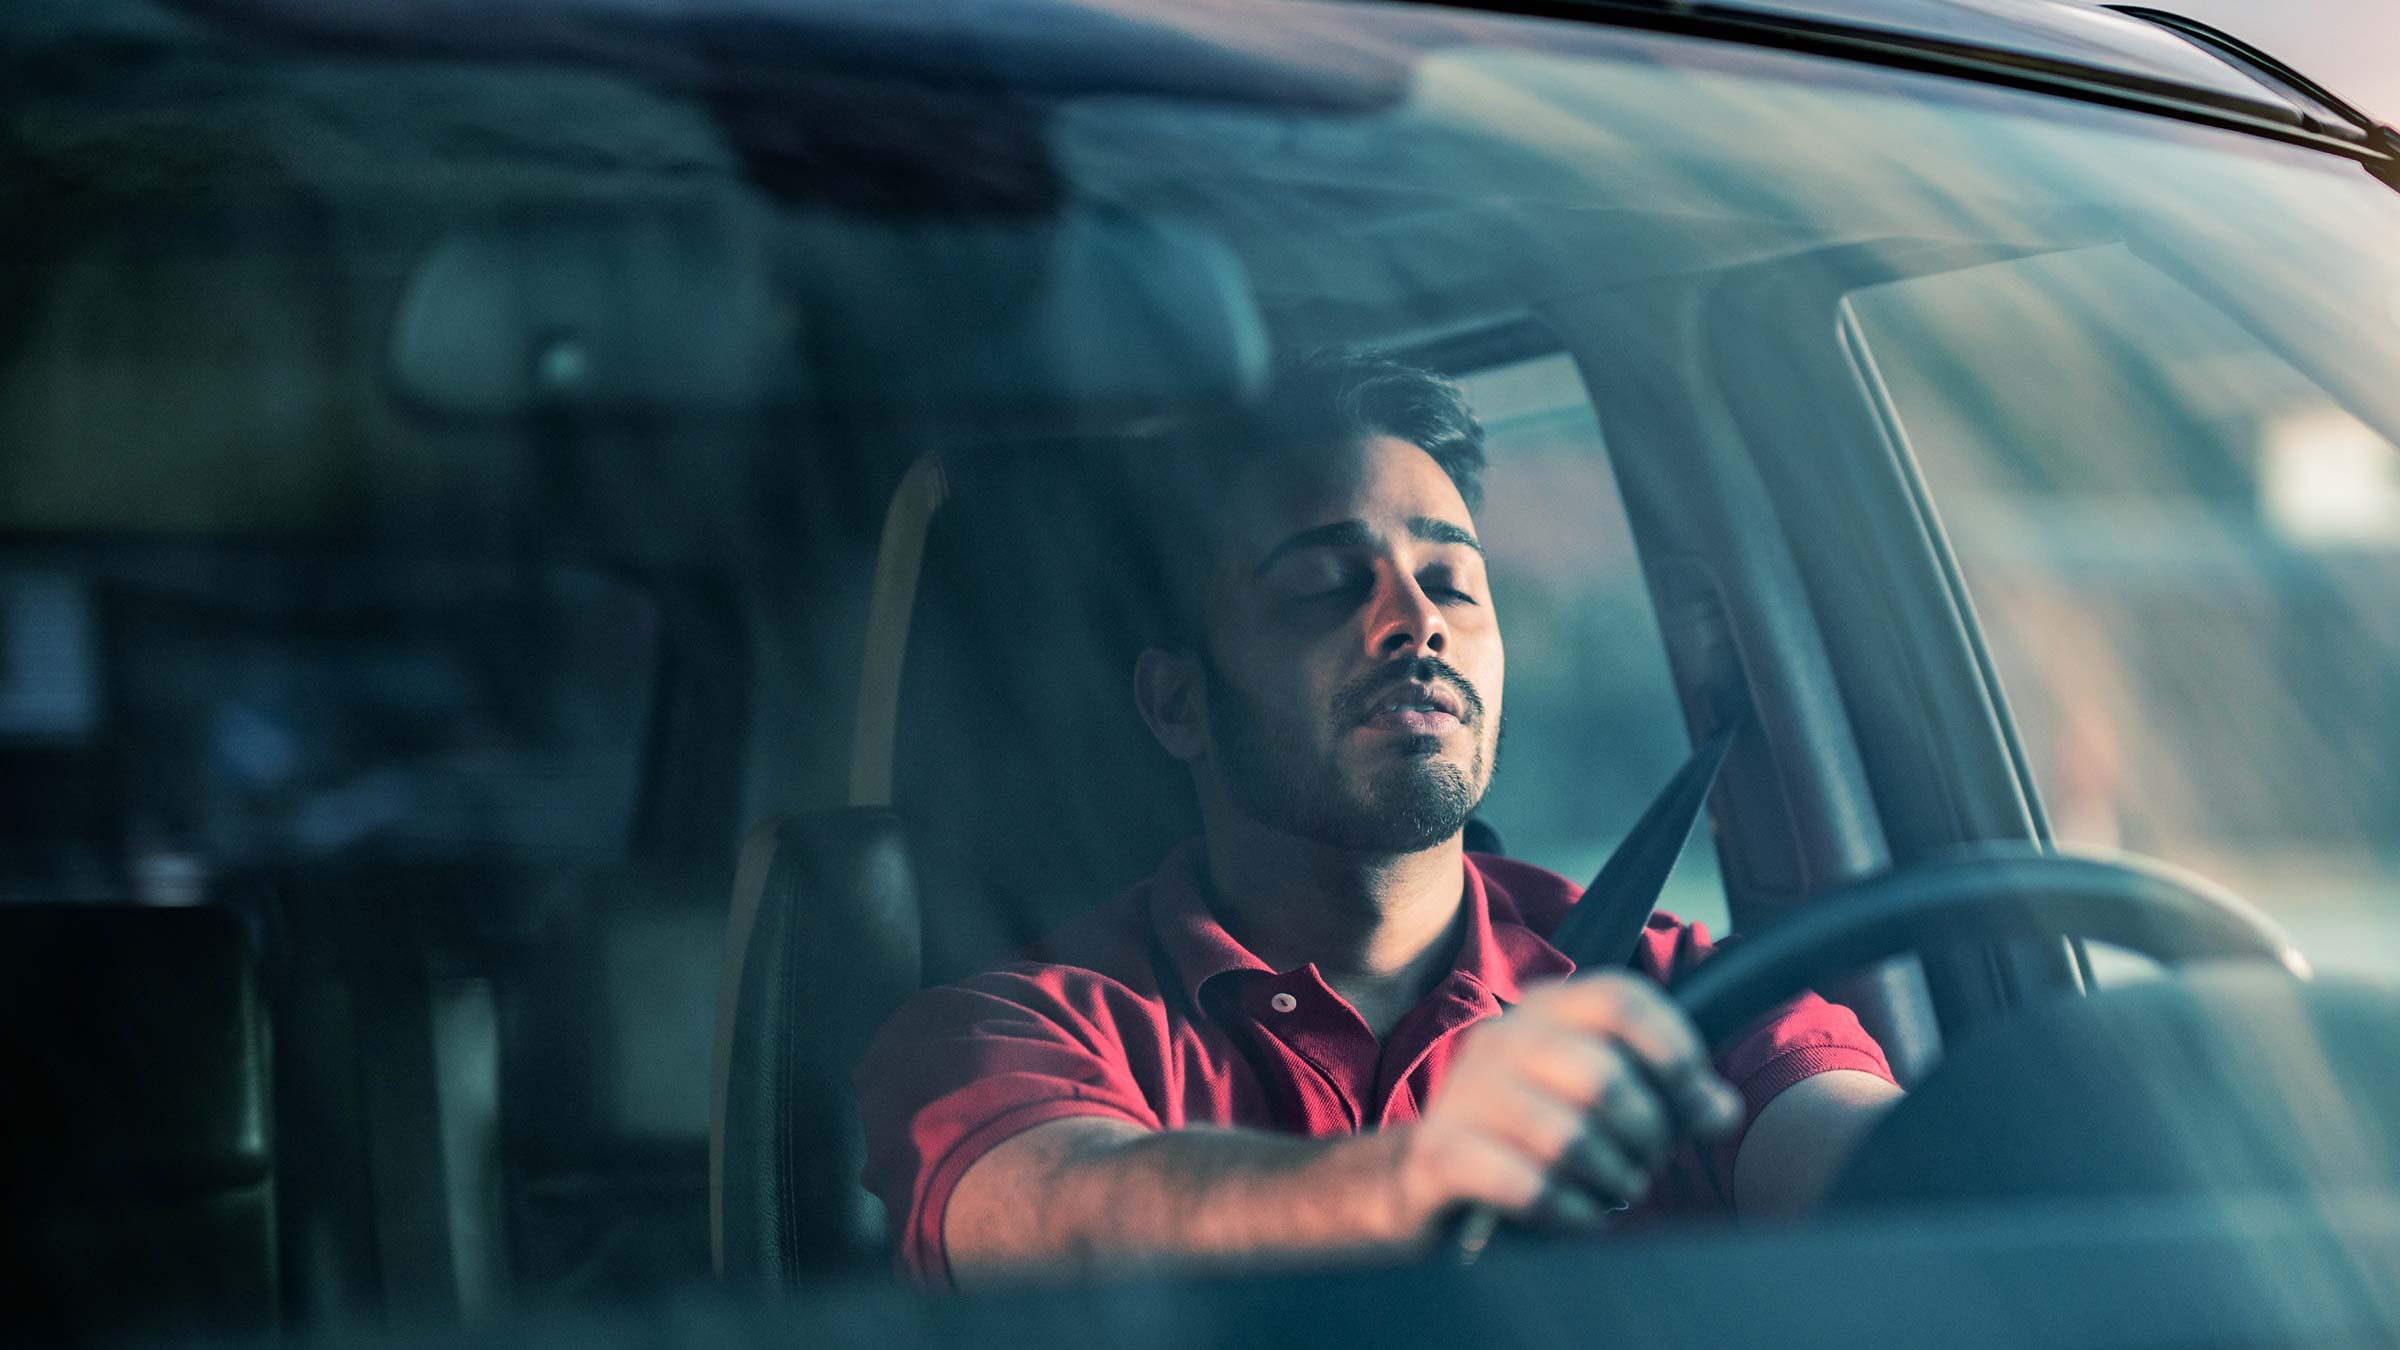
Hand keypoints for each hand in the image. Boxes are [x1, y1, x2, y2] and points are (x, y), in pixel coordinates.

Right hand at [1392, 972, 1743, 1233]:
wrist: (1426, 1179)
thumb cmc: (1529, 1136)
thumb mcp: (1594, 1100)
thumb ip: (1662, 1095)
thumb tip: (1720, 1109)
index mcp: (1543, 1011)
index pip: (1620, 999)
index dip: (1674, 1050)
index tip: (1700, 1105)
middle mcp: (1500, 1041)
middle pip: (1603, 1075)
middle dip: (1646, 1134)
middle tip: (1648, 1164)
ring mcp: (1464, 1096)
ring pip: (1567, 1137)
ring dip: (1611, 1178)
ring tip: (1615, 1191)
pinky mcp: (1440, 1156)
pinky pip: (1527, 1184)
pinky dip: (1569, 1210)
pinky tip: (1579, 1217)